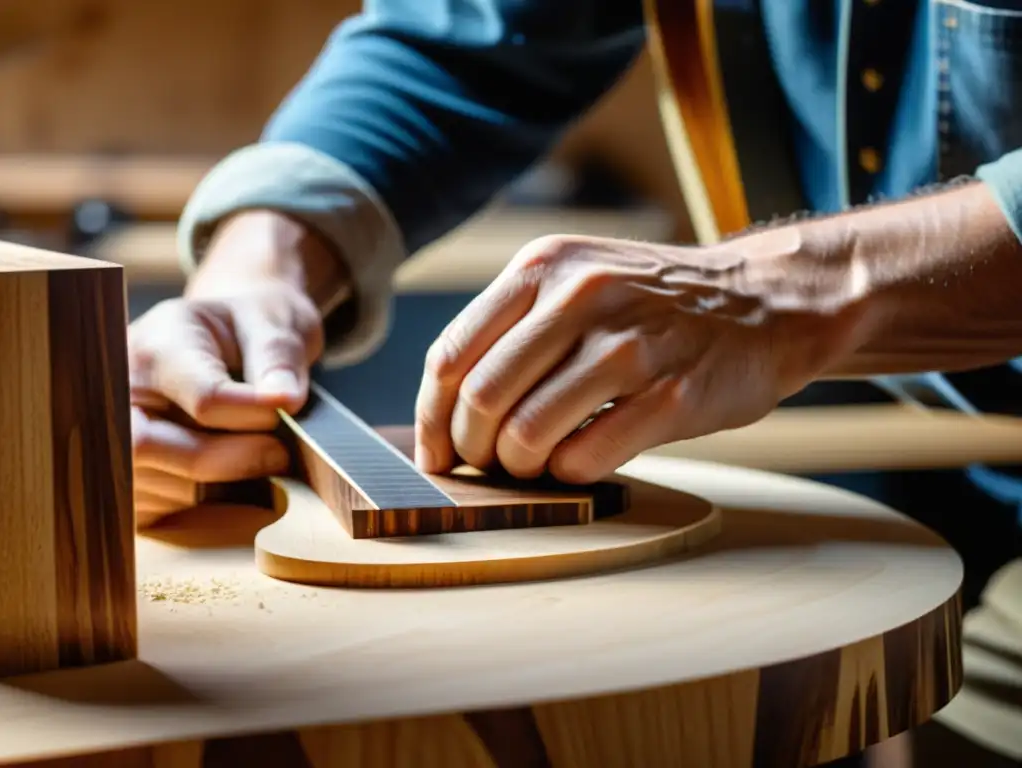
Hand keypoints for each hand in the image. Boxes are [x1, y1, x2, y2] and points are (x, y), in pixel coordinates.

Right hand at [128, 211, 343, 527]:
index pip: (201, 397)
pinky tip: (229, 475)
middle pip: (147, 446)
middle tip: (279, 454)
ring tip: (259, 457)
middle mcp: (118, 390)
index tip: (287, 412)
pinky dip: (201, 503)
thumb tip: (283, 400)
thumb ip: (278, 357)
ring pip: (154, 484)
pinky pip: (154, 509)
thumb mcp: (273, 322)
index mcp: (157, 344)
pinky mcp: (121, 474)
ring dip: (219, 485)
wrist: (227, 340)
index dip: (252, 415)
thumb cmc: (250, 330)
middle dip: (225, 462)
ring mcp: (110, 434)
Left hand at [414, 231, 870, 482]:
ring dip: (518, 467)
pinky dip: (568, 474)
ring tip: (534, 464)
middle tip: (487, 463)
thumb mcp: (578, 278)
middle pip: (481, 399)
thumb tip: (444, 408)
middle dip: (471, 449)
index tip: (436, 450)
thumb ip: (514, 327)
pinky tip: (579, 462)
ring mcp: (630, 346)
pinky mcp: (673, 396)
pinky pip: (585, 457)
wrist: (764, 301)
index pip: (451, 355)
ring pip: (527, 434)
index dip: (431, 416)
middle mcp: (582, 298)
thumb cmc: (652, 302)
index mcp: (544, 267)